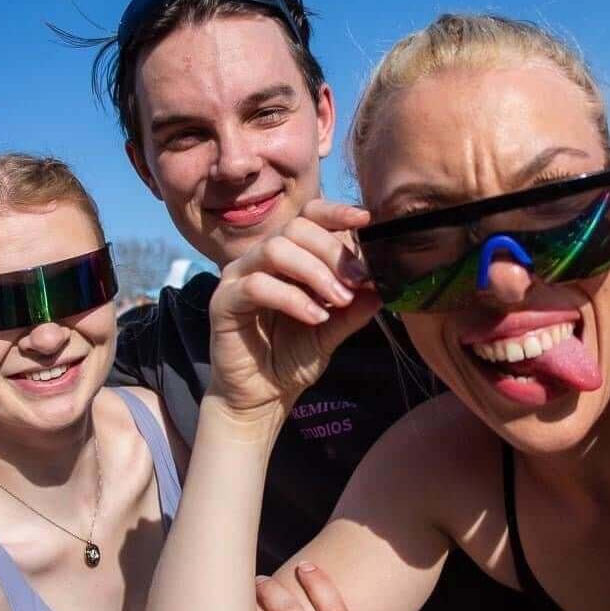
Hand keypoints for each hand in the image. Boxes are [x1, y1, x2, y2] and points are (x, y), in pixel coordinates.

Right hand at [208, 201, 380, 417]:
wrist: (262, 397)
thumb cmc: (292, 358)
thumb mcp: (333, 330)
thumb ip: (354, 307)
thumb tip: (385, 283)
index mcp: (288, 256)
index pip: (309, 217)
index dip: (336, 213)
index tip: (365, 221)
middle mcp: (261, 259)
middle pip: (296, 228)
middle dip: (332, 251)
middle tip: (357, 280)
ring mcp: (239, 277)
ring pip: (276, 250)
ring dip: (315, 272)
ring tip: (339, 301)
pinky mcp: (224, 302)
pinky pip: (257, 286)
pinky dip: (292, 298)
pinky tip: (315, 318)